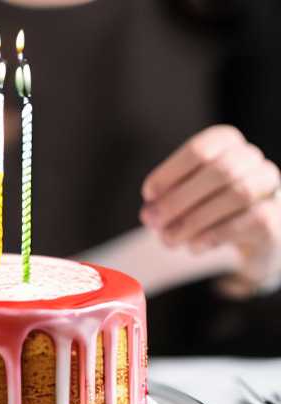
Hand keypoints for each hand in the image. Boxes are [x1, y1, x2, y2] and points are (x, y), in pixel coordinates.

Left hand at [140, 125, 280, 296]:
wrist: (247, 236)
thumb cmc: (207, 211)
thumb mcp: (182, 201)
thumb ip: (165, 202)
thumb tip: (149, 213)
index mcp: (226, 145)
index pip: (200, 149)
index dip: (170, 173)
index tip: (148, 195)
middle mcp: (252, 159)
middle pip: (220, 171)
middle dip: (180, 199)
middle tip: (154, 222)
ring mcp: (268, 186)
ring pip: (238, 194)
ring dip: (196, 220)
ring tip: (170, 239)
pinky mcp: (275, 216)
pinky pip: (252, 220)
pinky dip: (216, 234)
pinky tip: (195, 246)